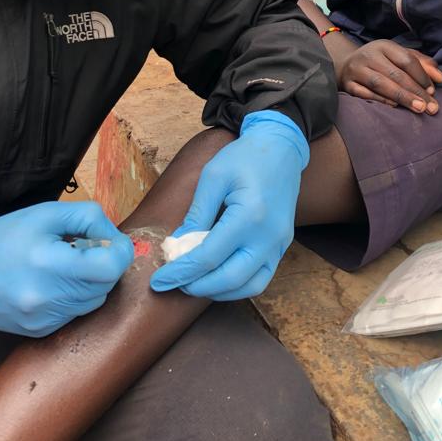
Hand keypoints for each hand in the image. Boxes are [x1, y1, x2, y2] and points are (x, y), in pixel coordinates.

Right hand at [0, 201, 133, 336]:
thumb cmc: (7, 235)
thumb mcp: (48, 213)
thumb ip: (89, 218)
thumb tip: (116, 239)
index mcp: (49, 263)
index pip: (111, 267)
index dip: (119, 251)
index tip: (111, 241)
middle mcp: (47, 297)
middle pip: (106, 285)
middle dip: (103, 264)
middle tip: (82, 249)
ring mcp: (43, 319)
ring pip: (93, 301)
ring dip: (90, 282)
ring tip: (65, 265)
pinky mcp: (39, 331)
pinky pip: (75, 314)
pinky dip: (73, 297)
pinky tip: (52, 283)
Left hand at [150, 111, 308, 300]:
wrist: (281, 149)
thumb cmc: (244, 157)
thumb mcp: (213, 177)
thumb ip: (196, 215)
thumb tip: (178, 248)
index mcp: (250, 215)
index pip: (209, 257)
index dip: (181, 272)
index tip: (158, 280)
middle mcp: (269, 236)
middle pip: (230, 279)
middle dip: (197, 286)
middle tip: (173, 283)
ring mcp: (280, 244)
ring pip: (249, 286)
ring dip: (219, 291)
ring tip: (193, 282)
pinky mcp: (282, 246)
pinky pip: (261, 278)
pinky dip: (237, 285)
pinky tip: (217, 277)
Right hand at [337, 40, 441, 112]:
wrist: (345, 66)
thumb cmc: (380, 62)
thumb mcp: (398, 56)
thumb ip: (421, 64)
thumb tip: (440, 78)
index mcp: (383, 45)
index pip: (406, 60)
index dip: (421, 76)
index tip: (433, 91)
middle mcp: (368, 55)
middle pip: (396, 74)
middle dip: (416, 91)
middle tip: (431, 107)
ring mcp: (356, 70)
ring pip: (381, 84)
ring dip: (402, 97)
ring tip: (419, 109)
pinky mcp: (347, 84)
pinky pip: (365, 94)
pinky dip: (381, 101)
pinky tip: (395, 108)